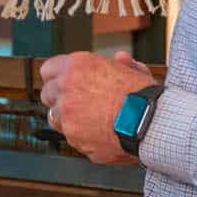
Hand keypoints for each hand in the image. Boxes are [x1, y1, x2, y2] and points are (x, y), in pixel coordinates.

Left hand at [39, 51, 156, 165]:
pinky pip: (70, 137)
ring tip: (89, 120)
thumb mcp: (135, 71)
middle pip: (47, 94)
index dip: (58, 78)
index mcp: (76, 66)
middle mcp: (66, 88)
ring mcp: (67, 115)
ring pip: (55, 118)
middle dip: (59, 99)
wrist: (150, 122)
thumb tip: (120, 59)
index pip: (48, 70)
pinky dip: (81, 137)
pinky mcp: (73, 137)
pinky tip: (99, 133)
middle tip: (77, 103)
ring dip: (67, 119)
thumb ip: (122, 64)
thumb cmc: (143, 96)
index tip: (65, 83)